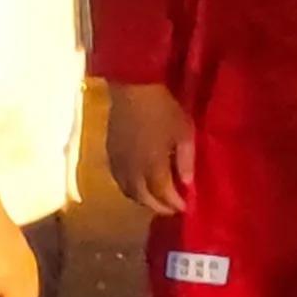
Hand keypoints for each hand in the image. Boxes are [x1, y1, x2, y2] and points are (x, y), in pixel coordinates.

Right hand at [103, 81, 197, 217]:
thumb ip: (185, 160)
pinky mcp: (109, 153)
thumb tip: (187, 183)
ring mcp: (118, 162)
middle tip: (172, 209)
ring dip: (143, 200)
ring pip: (128, 191)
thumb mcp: (183, 132)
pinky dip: (130, 189)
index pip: (163, 194)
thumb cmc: (163, 108)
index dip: (174, 203)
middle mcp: (131, 170)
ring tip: (157, 201)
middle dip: (159, 207)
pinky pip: (118, 180)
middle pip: (143, 198)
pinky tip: (138, 186)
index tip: (186, 208)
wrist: (132, 87)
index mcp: (151, 166)